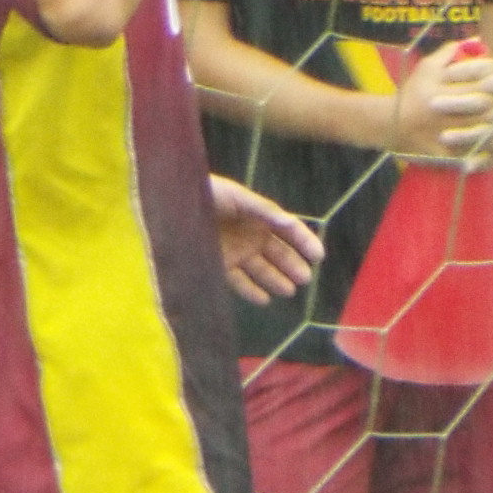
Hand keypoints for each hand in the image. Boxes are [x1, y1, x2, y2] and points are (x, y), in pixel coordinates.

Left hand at [208, 176, 322, 304]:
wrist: (173, 202)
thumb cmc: (207, 192)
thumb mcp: (236, 196)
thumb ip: (263, 209)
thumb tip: (289, 223)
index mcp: (259, 216)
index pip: (288, 230)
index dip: (305, 242)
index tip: (319, 257)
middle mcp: (251, 235)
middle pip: (278, 253)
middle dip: (293, 265)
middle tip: (305, 279)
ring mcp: (236, 251)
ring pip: (262, 269)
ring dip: (276, 280)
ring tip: (289, 291)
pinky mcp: (219, 264)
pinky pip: (239, 281)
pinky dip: (251, 291)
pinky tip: (264, 300)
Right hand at [391, 38, 492, 163]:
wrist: (388, 124)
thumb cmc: (413, 92)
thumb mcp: (427, 66)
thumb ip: (452, 52)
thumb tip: (480, 40)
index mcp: (439, 91)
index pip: (476, 85)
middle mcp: (441, 114)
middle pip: (483, 112)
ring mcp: (440, 136)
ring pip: (480, 137)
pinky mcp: (440, 156)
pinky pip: (467, 158)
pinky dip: (485, 157)